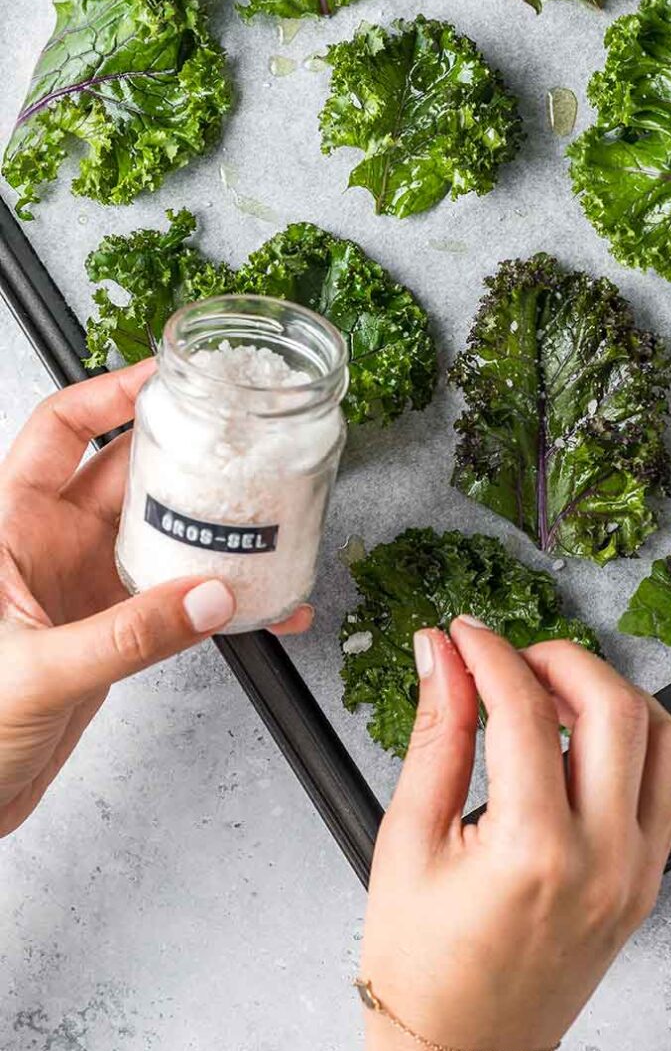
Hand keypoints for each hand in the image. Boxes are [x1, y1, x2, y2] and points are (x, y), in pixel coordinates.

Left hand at [0, 362, 311, 836]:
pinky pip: (177, 596)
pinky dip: (221, 600)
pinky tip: (260, 608)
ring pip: (162, 532)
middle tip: (240, 441)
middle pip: (130, 473)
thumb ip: (128, 635)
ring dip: (213, 528)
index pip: (60, 430)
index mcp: (11, 526)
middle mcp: (50, 545)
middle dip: (187, 454)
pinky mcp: (114, 628)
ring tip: (265, 520)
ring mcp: (85, 585)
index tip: (165, 378)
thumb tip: (204, 598)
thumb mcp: (39, 672)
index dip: (109, 393)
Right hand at [360, 617, 670, 1050]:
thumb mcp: (406, 840)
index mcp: (533, 855)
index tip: (462, 635)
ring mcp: (637, 873)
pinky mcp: (648, 880)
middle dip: (560, 657)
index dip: (489, 653)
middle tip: (508, 656)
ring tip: (549, 693)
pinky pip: (669, 783)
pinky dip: (633, 740)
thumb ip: (434, 735)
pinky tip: (578, 740)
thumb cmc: (421, 967)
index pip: (525, 710)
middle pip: (615, 707)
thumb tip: (440, 655)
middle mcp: (603, 861)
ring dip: (610, 693)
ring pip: (663, 737)